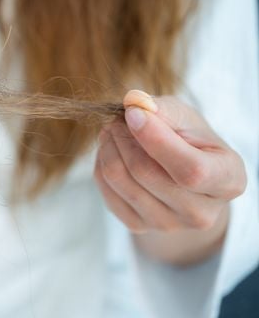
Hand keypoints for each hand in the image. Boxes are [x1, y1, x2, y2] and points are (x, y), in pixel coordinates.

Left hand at [94, 90, 245, 262]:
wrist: (183, 176)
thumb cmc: (189, 140)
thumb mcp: (187, 119)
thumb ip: (164, 110)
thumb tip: (134, 104)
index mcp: (228, 181)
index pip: (190, 170)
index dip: (155, 139)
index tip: (132, 113)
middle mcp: (201, 213)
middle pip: (146, 173)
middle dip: (123, 137)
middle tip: (117, 119)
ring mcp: (168, 224)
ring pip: (120, 181)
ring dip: (108, 147)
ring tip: (112, 130)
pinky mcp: (139, 226)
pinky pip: (106, 191)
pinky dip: (102, 164)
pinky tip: (111, 151)